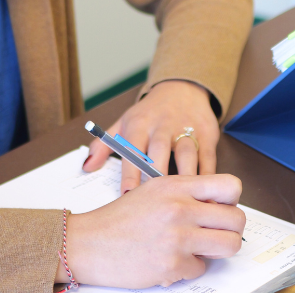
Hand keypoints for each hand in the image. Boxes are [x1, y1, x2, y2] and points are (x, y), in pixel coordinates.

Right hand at [58, 174, 245, 288]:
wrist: (89, 243)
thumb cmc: (120, 218)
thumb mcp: (154, 191)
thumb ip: (186, 193)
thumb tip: (218, 206)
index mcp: (177, 186)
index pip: (230, 186)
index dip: (232, 201)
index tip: (223, 209)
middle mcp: (180, 208)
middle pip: (236, 220)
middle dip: (230, 230)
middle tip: (216, 234)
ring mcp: (178, 237)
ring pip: (229, 246)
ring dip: (217, 251)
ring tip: (200, 248)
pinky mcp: (172, 264)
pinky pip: (202, 268)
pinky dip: (189, 268)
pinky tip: (172, 260)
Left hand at [83, 79, 218, 191]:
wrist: (182, 88)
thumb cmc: (149, 113)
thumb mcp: (124, 123)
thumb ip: (104, 146)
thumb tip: (86, 168)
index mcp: (139, 124)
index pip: (132, 150)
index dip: (130, 174)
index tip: (128, 195)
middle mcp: (162, 126)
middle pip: (160, 151)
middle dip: (158, 176)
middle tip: (157, 204)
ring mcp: (186, 129)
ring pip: (187, 154)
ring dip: (186, 178)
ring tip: (185, 204)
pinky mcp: (207, 133)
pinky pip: (208, 157)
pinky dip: (208, 177)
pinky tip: (207, 195)